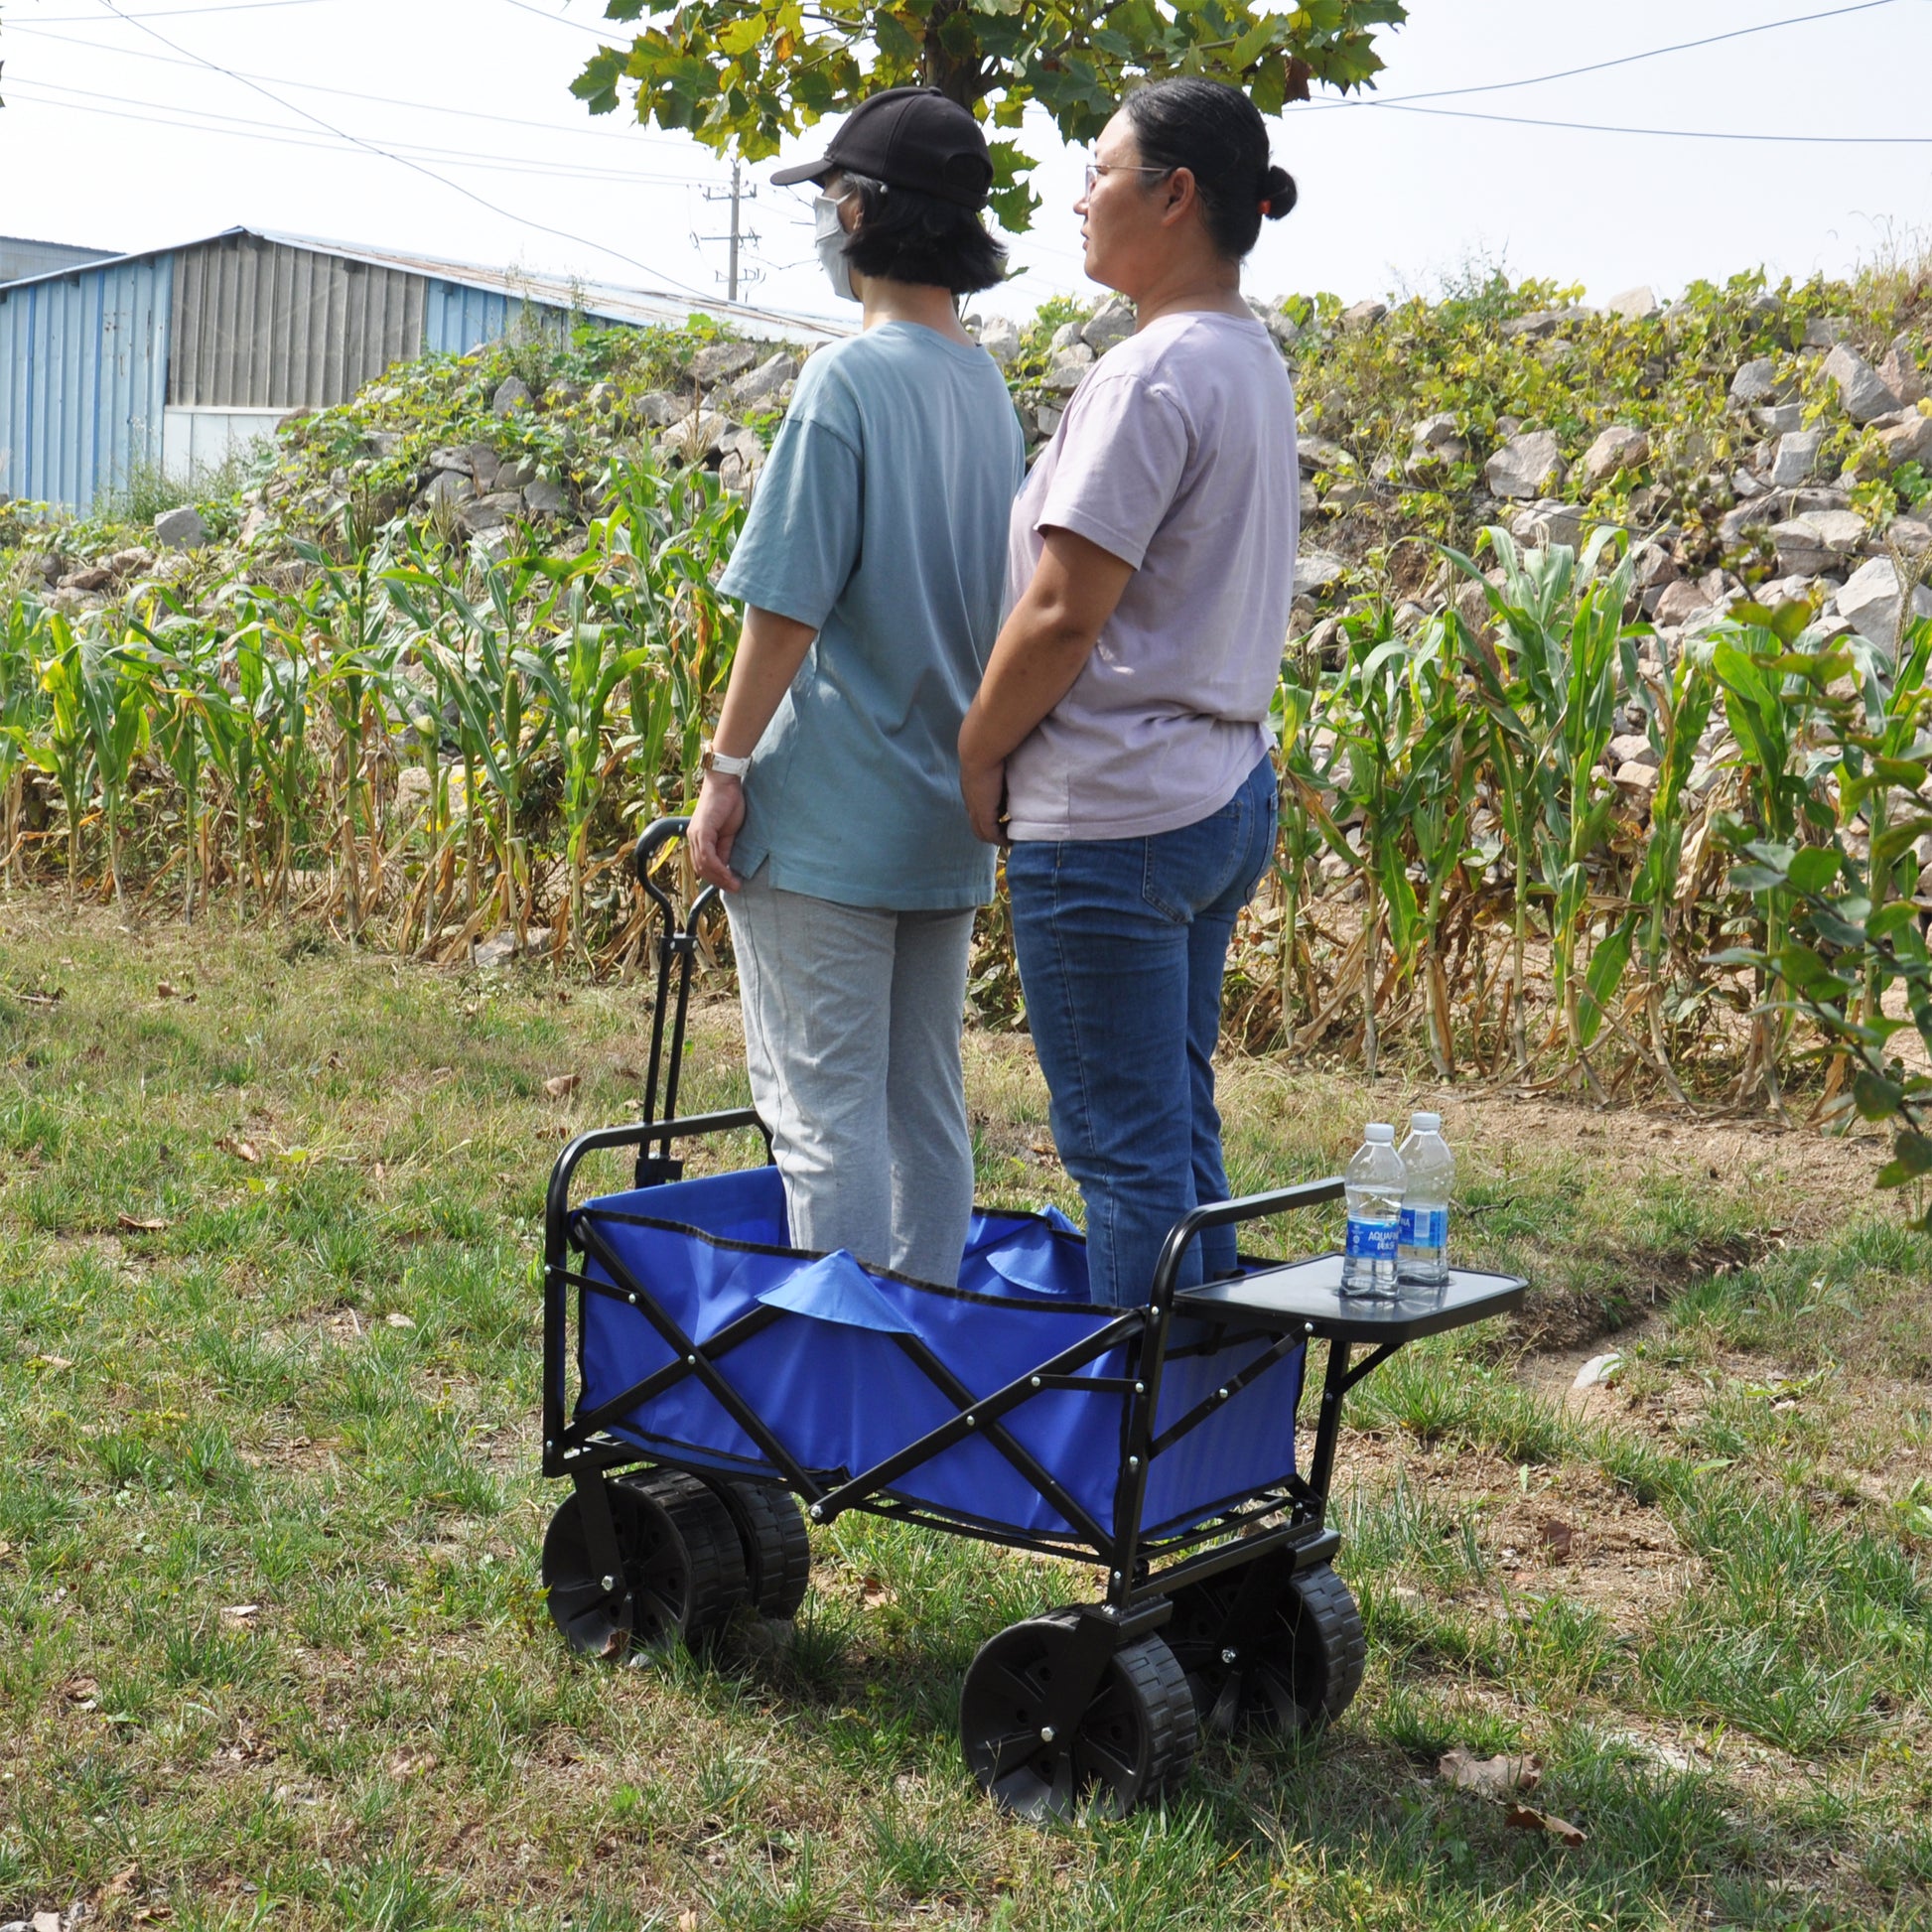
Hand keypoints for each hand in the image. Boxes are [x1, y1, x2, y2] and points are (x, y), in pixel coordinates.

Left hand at [688, 773, 745, 889]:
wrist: (725, 782)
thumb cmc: (728, 802)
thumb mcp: (729, 831)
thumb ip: (725, 848)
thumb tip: (727, 865)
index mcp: (699, 837)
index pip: (703, 864)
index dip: (716, 877)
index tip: (731, 885)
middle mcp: (693, 837)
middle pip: (701, 868)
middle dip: (718, 881)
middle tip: (734, 888)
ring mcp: (696, 834)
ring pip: (703, 865)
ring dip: (719, 878)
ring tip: (734, 884)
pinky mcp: (702, 831)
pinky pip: (708, 856)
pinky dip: (718, 868)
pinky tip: (729, 874)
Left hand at [960, 757, 1006, 845]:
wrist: (979, 749)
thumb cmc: (989, 749)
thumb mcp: (996, 762)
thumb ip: (1000, 770)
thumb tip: (1013, 768)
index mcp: (972, 790)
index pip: (979, 811)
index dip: (992, 816)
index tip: (1007, 817)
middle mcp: (971, 802)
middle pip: (978, 826)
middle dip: (993, 831)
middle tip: (1010, 832)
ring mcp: (975, 809)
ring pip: (982, 833)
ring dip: (998, 836)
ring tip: (1012, 836)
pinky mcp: (983, 814)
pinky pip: (991, 834)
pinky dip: (1001, 839)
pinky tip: (1011, 838)